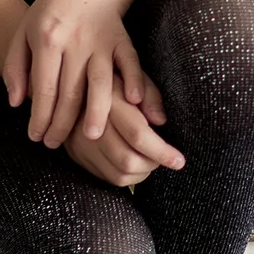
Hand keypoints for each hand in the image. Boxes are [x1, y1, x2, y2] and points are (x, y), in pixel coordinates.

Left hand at [3, 0, 146, 149]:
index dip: (39, 117)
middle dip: (62, 124)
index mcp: (47, 41)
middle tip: (56, 145)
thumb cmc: (50, 10)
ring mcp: (101, 42)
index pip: (44, 89)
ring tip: (92, 137)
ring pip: (101, 82)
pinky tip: (135, 103)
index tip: (36, 138)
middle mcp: (75, 43)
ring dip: (98, 112)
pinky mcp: (122, 39)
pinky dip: (135, 81)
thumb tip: (17, 103)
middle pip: (70, 93)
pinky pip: (131, 63)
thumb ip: (15, 68)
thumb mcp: (23, 33)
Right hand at [64, 75, 185, 187]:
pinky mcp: (77, 156)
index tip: (179, 160)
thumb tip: (161, 121)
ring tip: (151, 157)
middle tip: (166, 157)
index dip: (161, 151)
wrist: (73, 86)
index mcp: (108, 101)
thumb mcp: (134, 75)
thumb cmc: (115, 80)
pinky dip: (129, 176)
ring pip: (119, 174)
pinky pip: (109, 178)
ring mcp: (80, 144)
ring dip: (143, 172)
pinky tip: (137, 162)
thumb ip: (150, 96)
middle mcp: (90, 125)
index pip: (137, 134)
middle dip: (153, 164)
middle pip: (127, 159)